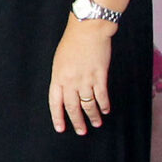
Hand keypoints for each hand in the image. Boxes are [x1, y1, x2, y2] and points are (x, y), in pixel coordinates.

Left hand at [50, 18, 114, 134]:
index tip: (60, 128)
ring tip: (96, 124)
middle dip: (77, 121)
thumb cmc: (72, 41)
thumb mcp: (59, 60)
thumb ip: (61, 77)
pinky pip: (101, 95)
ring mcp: (85, 79)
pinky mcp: (100, 76)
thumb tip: (65, 91)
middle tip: (81, 131)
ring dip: (92, 116)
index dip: (58, 116)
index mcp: (58, 77)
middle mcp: (70, 81)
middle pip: (72, 107)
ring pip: (88, 104)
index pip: (55, 102)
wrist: (88, 29)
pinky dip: (104, 105)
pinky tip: (106, 110)